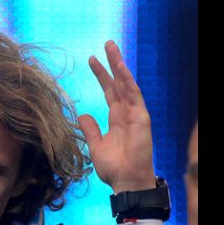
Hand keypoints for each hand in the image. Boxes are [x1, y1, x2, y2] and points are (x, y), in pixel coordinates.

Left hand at [77, 40, 155, 193]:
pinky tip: (120, 67)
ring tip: (112, 48)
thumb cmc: (113, 167)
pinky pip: (134, 95)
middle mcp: (126, 112)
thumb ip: (90, 129)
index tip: (92, 60)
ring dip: (120, 65)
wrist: (125, 181)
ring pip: (126, 84)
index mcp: (116, 118)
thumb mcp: (95, 145)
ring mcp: (135, 114)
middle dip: (112, 63)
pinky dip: (127, 80)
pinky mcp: (141, 118)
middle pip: (118, 82)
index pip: (109, 91)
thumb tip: (82, 115)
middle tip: (106, 43)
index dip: (101, 75)